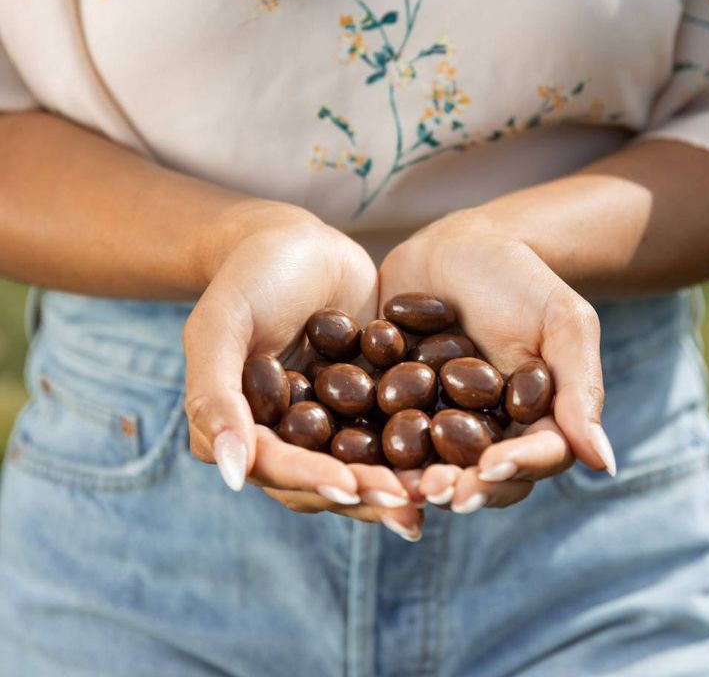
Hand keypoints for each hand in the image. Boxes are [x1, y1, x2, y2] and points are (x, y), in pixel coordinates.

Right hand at [183, 200, 422, 536]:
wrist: (298, 242)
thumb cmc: (248, 277)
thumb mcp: (220, 327)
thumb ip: (213, 395)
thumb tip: (233, 473)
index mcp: (248, 430)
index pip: (278, 467)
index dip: (312, 479)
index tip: (352, 487)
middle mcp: (293, 437)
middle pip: (327, 479)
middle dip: (368, 493)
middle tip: (410, 503)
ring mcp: (335, 422)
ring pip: (367, 464)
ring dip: (401, 482)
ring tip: (441, 492)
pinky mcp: (373, 402)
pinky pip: (397, 429)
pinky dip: (424, 446)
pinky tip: (457, 456)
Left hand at [379, 209, 614, 512]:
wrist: (458, 246)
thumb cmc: (521, 279)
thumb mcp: (561, 322)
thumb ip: (579, 386)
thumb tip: (605, 464)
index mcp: (531, 423)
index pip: (532, 458)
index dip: (516, 468)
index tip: (494, 467)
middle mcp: (482, 433)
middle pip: (476, 477)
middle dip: (459, 488)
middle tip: (436, 490)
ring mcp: (434, 423)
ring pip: (427, 465)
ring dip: (413, 481)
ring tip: (399, 483)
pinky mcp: (389, 406)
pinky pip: (380, 432)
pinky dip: (370, 447)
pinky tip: (350, 453)